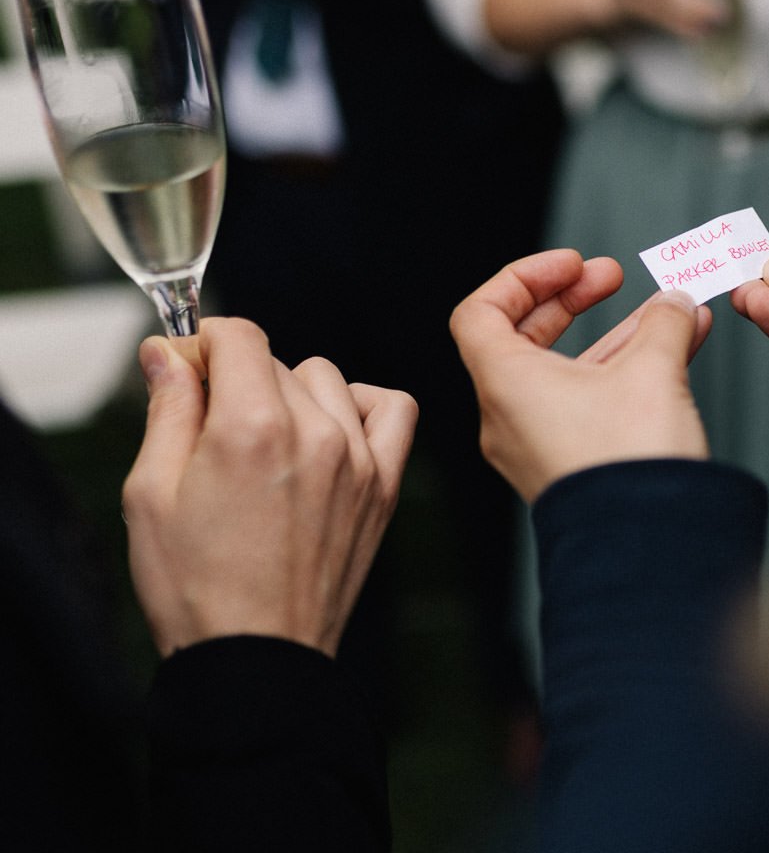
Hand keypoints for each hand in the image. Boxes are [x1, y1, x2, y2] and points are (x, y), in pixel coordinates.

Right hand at [121, 318, 416, 657]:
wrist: (256, 658)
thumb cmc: (195, 587)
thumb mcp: (150, 493)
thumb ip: (167, 408)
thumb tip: (167, 350)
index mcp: (251, 428)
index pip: (239, 335)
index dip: (203, 342)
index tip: (186, 367)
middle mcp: (314, 434)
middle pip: (276, 360)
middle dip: (236, 379)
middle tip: (210, 429)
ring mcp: (357, 459)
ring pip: (327, 380)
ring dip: (293, 394)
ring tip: (264, 441)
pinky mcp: (382, 486)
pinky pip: (393, 410)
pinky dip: (364, 408)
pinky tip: (330, 433)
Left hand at [450, 249, 712, 502]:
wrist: (651, 547)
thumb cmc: (630, 468)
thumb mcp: (653, 370)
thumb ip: (662, 323)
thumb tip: (673, 304)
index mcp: (506, 385)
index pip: (481, 311)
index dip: (525, 276)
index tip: (573, 266)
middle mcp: (510, 418)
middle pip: (524, 338)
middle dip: (574, 301)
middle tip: (612, 278)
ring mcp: (539, 447)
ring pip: (568, 373)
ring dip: (616, 337)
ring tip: (668, 313)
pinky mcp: (572, 469)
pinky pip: (589, 406)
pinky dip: (624, 375)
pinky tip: (677, 353)